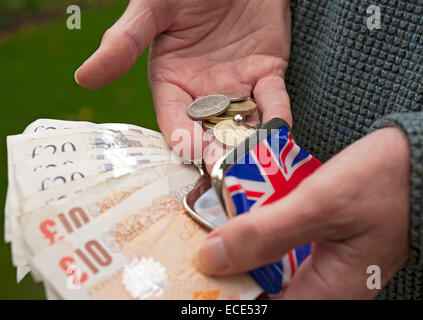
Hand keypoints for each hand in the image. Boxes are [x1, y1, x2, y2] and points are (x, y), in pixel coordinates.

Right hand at [75, 0, 291, 159]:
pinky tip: (281, 133)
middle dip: (219, 152)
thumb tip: (84, 77)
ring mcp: (237, 86)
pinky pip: (274, 101)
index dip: (183, 137)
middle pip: (211, 131)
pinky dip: (278, 117)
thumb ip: (125, 42)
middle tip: (228, 171)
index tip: (193, 152)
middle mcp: (204, 92)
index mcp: (172, 82)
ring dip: (251, 143)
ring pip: (244, 122)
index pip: (175, 119)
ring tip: (257, 163)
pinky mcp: (267, 74)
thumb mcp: (152, 9)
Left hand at [196, 127, 411, 298]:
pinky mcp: (323, 245)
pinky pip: (284, 248)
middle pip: (264, 289)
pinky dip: (264, 233)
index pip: (262, 306)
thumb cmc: (384, 182)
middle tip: (202, 246)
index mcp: (327, 293)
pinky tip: (249, 214)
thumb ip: (265, 234)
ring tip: (217, 229)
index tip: (198, 275)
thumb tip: (212, 259)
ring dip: (245, 248)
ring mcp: (325, 266)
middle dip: (231, 269)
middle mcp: (325, 287)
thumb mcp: (319, 205)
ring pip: (271, 268)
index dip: (228, 295)